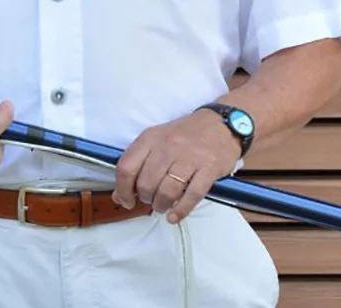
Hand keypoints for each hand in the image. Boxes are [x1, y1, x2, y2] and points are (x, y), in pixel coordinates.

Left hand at [112, 110, 241, 223]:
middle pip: (146, 183)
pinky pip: (192, 195)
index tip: (126, 200)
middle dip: (145, 198)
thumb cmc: (185, 135)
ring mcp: (189, 158)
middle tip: (150, 201)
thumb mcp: (156, 141)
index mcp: (150, 138)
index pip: (126, 167)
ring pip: (167, 191)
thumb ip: (137, 165)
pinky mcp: (209, 169)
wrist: (221, 124)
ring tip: (162, 207)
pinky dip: (180, 210)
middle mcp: (167, 146)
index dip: (122, 189)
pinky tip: (174, 216)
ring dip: (161, 205)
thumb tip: (119, 195)